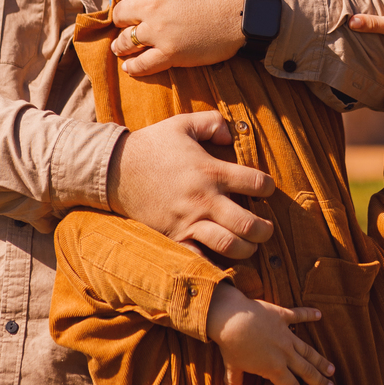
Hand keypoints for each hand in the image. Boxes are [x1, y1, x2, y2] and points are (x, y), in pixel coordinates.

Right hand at [107, 112, 273, 258]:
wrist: (115, 171)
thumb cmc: (151, 145)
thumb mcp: (182, 123)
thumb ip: (212, 122)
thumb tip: (230, 135)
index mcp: (211, 171)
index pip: (256, 183)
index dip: (268, 188)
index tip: (266, 190)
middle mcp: (204, 199)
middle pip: (248, 224)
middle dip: (264, 230)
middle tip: (265, 229)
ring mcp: (189, 221)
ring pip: (229, 245)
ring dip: (246, 249)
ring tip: (248, 245)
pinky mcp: (174, 236)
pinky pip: (200, 257)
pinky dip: (214, 263)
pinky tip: (222, 260)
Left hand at [111, 0, 252, 76]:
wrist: (248, 12)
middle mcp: (152, 6)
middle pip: (121, 12)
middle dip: (121, 15)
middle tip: (125, 20)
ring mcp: (159, 32)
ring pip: (126, 40)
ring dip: (121, 43)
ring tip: (120, 46)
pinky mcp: (171, 54)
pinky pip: (142, 64)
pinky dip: (134, 67)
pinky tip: (130, 66)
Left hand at [207, 283, 335, 384]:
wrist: (230, 317)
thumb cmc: (230, 344)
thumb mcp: (232, 366)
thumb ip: (233, 382)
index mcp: (273, 368)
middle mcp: (284, 353)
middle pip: (306, 371)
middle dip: (319, 381)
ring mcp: (285, 334)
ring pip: (307, 350)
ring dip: (320, 360)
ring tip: (332, 368)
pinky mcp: (282, 316)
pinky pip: (299, 315)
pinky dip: (309, 314)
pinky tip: (319, 315)